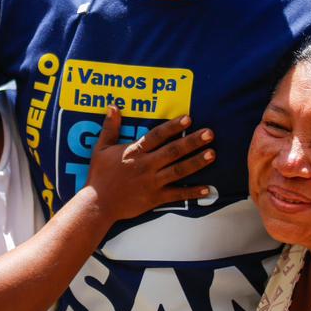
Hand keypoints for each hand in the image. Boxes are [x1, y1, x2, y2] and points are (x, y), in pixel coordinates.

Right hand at [85, 107, 214, 219]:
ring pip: (178, 170)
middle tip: (209, 133)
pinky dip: (192, 192)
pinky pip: (177, 194)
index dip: (173, 126)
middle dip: (192, 141)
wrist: (98, 204)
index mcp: (135, 152)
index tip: (188, 118)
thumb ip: (110, 127)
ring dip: (196, 162)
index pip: (157, 136)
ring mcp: (152, 182)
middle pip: (173, 151)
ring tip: (212, 154)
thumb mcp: (101, 148)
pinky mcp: (155, 198)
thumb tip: (113, 106)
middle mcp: (146, 166)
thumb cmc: (99, 175)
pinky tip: (207, 189)